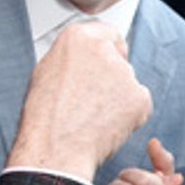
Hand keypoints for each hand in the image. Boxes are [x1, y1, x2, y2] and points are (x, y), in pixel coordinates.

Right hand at [8, 22, 151, 180]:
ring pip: (129, 84)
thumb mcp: (46, 73)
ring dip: (120, 99)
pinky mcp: (139, 97)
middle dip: (112, 80)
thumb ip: (71, 59)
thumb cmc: (45, 119)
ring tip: (94, 119)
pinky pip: (140, 105)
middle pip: (119, 61)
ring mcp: (124, 73)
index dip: (109, 50)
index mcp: (77, 38)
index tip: (108, 62)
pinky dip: (130, 117)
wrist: (55, 150)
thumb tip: (84, 60)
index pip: (107, 34)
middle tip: (92, 103)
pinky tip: (107, 128)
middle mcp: (103, 50)